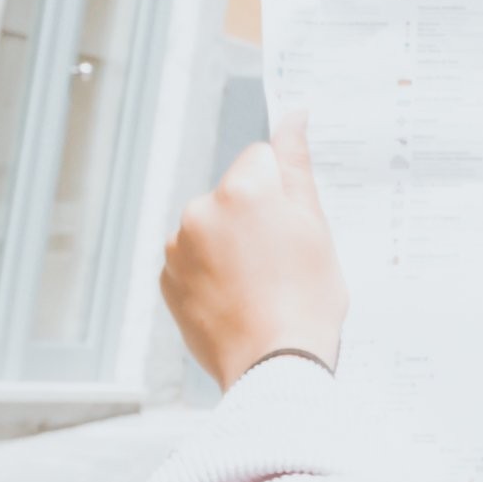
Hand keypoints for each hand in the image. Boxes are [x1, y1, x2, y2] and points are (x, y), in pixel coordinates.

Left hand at [164, 129, 351, 385]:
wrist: (274, 366)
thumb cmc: (305, 299)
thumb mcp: (315, 226)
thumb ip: (297, 164)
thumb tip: (293, 115)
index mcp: (242, 189)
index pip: (262, 159)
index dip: (284, 193)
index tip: (294, 228)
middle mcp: (200, 210)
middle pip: (235, 194)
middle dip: (255, 217)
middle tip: (283, 263)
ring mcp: (178, 247)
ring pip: (212, 227)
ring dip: (231, 245)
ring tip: (259, 287)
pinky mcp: (167, 280)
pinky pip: (193, 260)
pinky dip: (211, 273)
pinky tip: (237, 299)